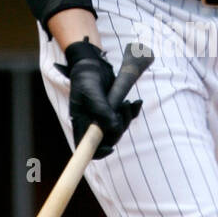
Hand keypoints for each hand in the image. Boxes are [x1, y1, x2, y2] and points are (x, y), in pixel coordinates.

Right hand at [56, 38, 141, 158]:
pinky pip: (126, 117)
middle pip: (108, 139)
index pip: (87, 147)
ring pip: (119, 129)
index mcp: (81, 123)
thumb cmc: (86, 77)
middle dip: (119, 128)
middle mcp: (92, 124)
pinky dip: (133, 111)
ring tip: (127, 102)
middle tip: (123, 108)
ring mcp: (103, 118)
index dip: (99, 152)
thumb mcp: (91, 92)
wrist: (92, 64)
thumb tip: (114, 127)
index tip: (111, 148)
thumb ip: (102, 110)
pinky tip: (137, 102)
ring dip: (126, 118)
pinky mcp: (114, 110)